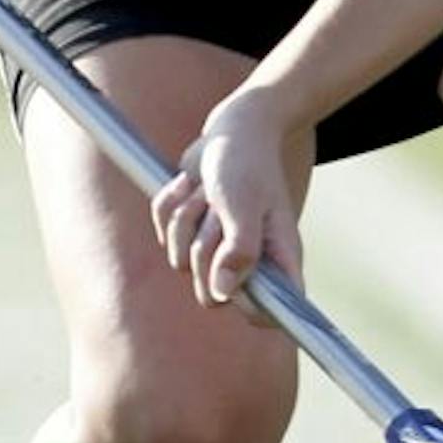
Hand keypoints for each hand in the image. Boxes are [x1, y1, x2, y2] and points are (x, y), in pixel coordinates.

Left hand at [150, 90, 306, 308]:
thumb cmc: (247, 163)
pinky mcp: (192, 234)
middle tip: (217, 215)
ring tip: (209, 194)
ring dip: (188, 219)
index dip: (252, 310)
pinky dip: (172, 206)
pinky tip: (193, 185)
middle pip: (212, 294)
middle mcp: (250, 262)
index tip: (232, 282)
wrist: (230, 129)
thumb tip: (221, 294)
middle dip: (204, 250)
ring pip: (182, 261)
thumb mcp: (244, 203)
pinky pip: (165, 235)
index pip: (272, 313)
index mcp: (278, 259)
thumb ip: (239, 250)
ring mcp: (218, 250)